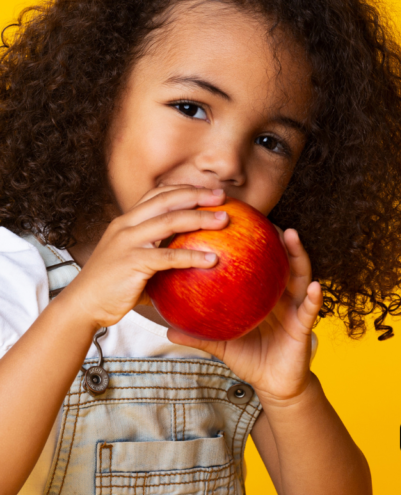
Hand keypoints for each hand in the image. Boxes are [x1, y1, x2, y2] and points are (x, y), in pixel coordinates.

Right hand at [62, 186, 228, 329]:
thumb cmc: (113, 286)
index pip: (157, 195)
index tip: (208, 191)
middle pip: (167, 201)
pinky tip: (212, 260)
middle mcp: (126, 226)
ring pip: (170, 221)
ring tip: (224, 220)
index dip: (184, 189)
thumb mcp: (135, 260)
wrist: (82, 305)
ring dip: (200, 218)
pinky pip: (169, 256)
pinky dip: (192, 256)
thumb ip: (158, 252)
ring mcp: (128, 242)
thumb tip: (191, 256)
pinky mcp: (133, 262)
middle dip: (197, 195)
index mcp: (126, 221)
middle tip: (222, 197)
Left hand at [167, 228, 322, 401]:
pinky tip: (314, 286)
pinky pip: (311, 309)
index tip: (237, 221)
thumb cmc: (250, 359)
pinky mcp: (305, 325)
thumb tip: (166, 328)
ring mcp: (295, 307)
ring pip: (299, 275)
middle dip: (274, 236)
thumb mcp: (222, 344)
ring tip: (291, 235)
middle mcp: (281, 295)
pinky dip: (315, 297)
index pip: (258, 263)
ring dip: (298, 254)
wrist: (273, 385)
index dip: (251, 243)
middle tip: (261, 215)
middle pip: (279, 260)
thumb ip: (200, 334)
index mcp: (263, 295)